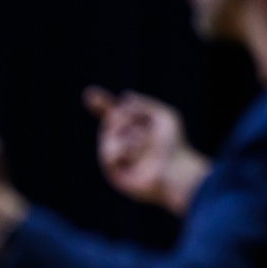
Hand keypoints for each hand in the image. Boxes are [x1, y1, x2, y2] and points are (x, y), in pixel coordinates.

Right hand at [82, 86, 211, 215]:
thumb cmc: (175, 147)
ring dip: (131, 137)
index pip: (113, 114)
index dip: (101, 104)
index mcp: (134, 130)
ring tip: (146, 146)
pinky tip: (135, 156)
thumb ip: (143, 103)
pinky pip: (108, 155)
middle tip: (144, 128)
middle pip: (111, 119)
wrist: (177, 171)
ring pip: (108, 135)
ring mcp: (116, 158)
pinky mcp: (113, 173)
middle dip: (125, 117)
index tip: (89, 94)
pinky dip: (124, 151)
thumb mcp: (164, 116)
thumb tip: (124, 98)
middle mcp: (122, 142)